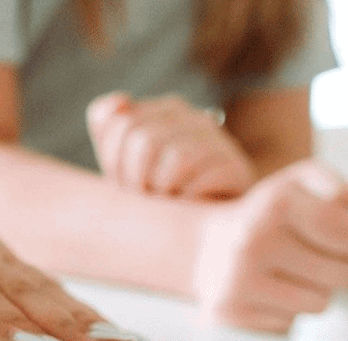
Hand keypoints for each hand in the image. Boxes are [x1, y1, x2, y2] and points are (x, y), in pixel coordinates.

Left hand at [87, 92, 255, 199]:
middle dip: (135, 180)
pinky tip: (189, 208)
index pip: (120, 126)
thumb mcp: (123, 166)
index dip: (114, 165)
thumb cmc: (158, 198)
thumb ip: (109, 131)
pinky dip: (184, 202)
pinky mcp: (237, 171)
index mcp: (168, 110)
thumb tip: (118, 101)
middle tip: (146, 198)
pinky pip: (199, 182)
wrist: (202, 233)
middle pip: (143, 141)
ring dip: (161, 192)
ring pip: (175, 159)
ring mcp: (221, 142)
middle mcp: (197, 118)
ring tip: (168, 203)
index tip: (127, 184)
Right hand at [195, 160, 347, 332]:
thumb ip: (334, 188)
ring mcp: (238, 280)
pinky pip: (288, 322)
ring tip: (291, 276)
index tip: (343, 242)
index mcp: (275, 205)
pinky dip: (285, 309)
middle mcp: (252, 242)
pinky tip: (267, 292)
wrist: (202, 248)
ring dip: (314, 292)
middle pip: (341, 274)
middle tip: (317, 260)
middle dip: (339, 269)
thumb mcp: (298, 183)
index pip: (346, 235)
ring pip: (318, 303)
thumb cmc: (264, 217)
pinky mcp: (229, 311)